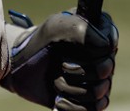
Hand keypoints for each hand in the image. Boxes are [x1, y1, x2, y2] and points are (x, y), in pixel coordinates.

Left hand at [1, 10, 117, 110]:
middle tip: (60, 67)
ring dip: (72, 90)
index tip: (67, 51)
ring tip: (56, 83)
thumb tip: (105, 47)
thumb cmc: (40, 42)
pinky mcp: (90, 99)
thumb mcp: (56, 27)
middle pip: (105, 71)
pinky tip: (59, 101)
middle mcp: (105, 55)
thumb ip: (81, 30)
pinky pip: (93, 110)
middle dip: (77, 73)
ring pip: (99, 93)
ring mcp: (100, 78)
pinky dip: (73, 107)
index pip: (107, 47)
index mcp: (102, 32)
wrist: (22, 65)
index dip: (87, 53)